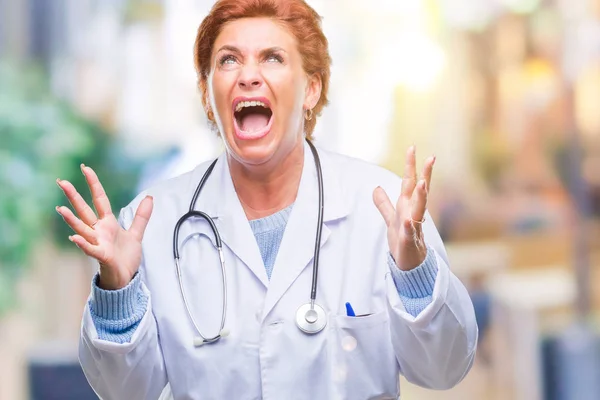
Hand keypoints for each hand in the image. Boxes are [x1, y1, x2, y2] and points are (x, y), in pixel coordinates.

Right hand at [55, 164, 152, 289]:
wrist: (126, 278)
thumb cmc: (126, 257)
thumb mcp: (136, 233)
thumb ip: (141, 216)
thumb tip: (150, 197)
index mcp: (107, 223)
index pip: (99, 199)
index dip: (93, 184)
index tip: (85, 168)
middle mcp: (99, 231)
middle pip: (84, 210)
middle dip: (73, 196)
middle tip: (60, 181)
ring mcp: (98, 243)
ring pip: (82, 229)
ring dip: (71, 220)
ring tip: (60, 209)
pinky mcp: (102, 256)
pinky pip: (91, 249)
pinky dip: (83, 244)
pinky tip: (74, 238)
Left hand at [373, 146, 434, 270]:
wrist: (408, 264)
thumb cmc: (402, 241)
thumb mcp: (390, 219)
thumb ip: (384, 203)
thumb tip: (376, 188)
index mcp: (408, 206)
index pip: (410, 183)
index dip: (411, 166)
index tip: (413, 147)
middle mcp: (414, 213)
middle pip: (420, 191)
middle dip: (425, 175)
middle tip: (431, 157)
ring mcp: (414, 227)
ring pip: (419, 209)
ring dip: (421, 196)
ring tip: (422, 183)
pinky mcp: (410, 242)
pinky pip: (411, 233)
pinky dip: (410, 226)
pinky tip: (408, 220)